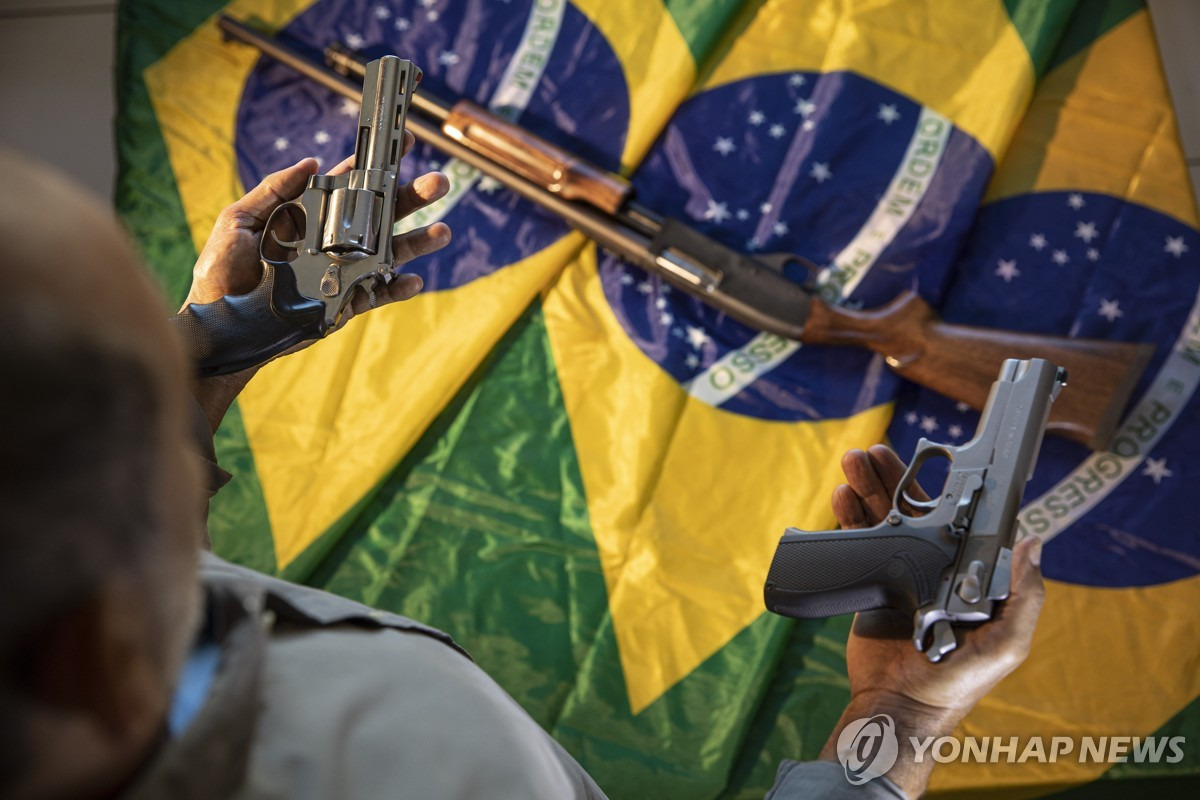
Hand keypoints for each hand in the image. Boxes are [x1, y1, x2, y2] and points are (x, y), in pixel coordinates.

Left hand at [184, 130, 448, 309]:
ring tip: (442, 232)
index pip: (351, 183)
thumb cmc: (223, 270)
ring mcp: (343, 272)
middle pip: (381, 214)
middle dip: (411, 197)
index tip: (400, 140)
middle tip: (439, 183)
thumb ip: (274, 190)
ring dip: (417, 242)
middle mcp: (334, 240)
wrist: (222, 324)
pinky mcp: (345, 304)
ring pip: (389, 253)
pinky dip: (398, 288)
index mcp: (311, 215)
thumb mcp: (238, 220)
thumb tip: (312, 162)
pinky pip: (378, 295)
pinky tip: (414, 280)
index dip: (376, 162)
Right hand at [820, 445, 1044, 796]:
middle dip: (894, 476)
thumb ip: (1023, 597)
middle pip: (916, 508)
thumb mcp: (1004, 644)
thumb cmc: (957, 680)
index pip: (961, 518)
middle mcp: (937, 566)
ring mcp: (901, 572)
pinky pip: (858, 540)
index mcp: (971, 574)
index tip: (937, 458)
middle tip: (874, 452)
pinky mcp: (871, 582)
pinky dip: (848, 515)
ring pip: (884, 516)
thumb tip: (1034, 542)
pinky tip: (841, 496)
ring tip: (853, 462)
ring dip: (868, 487)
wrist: (897, 704)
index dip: (949, 486)